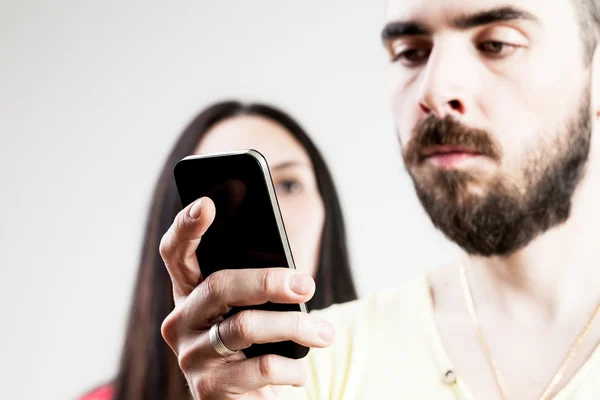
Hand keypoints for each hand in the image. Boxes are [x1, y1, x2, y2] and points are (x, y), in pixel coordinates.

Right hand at [159, 197, 334, 399]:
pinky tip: (299, 370)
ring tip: (325, 334)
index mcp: (190, 293)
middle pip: (218, 286)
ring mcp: (190, 356)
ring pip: (243, 326)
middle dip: (267, 282)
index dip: (187, 228)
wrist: (249, 399)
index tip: (206, 204)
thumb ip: (257, 287)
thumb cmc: (256, 344)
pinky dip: (290, 368)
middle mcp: (180, 321)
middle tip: (306, 284)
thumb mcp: (252, 310)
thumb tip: (296, 278)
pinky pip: (259, 368)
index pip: (176, 254)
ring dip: (293, 326)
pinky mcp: (207, 389)